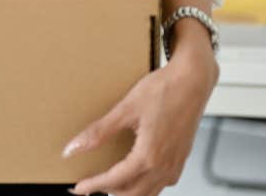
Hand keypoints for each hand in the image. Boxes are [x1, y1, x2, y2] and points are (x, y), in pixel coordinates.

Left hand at [61, 52, 217, 195]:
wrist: (192, 81)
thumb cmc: (162, 90)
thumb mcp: (125, 109)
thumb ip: (99, 132)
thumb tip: (73, 148)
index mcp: (149, 157)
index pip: (115, 182)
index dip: (94, 186)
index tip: (78, 189)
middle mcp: (164, 167)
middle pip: (132, 194)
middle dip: (108, 191)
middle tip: (88, 185)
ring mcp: (175, 165)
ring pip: (148, 193)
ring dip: (126, 191)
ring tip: (106, 183)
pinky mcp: (180, 159)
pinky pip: (160, 183)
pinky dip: (143, 186)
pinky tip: (134, 174)